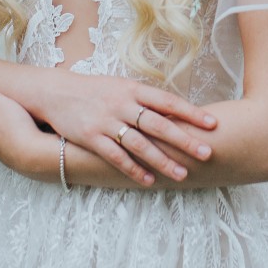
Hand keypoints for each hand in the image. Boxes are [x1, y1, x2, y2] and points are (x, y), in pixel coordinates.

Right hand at [35, 73, 215, 186]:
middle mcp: (122, 104)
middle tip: (207, 153)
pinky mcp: (91, 137)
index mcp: (132, 88)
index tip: (213, 123)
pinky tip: (148, 180)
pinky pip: (116, 157)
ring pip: (140, 144)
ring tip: (182, 174)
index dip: (191, 112)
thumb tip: (176, 112)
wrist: (54, 92)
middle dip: (184, 140)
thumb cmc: (94, 91)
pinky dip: (133, 169)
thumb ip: (144, 99)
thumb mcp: (120, 87)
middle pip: (159, 124)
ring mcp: (106, 121)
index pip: (168, 101)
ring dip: (163, 160)